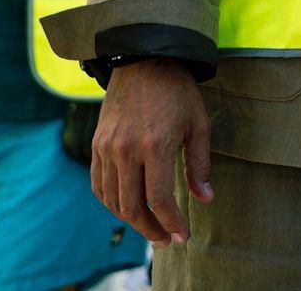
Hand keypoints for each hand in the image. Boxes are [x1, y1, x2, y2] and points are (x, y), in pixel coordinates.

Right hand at [91, 59, 212, 246]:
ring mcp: (107, 148)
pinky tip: (128, 207)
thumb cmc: (177, 92)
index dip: (171, 223)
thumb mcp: (198, 124)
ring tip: (151, 227)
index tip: (182, 236)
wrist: (144, 60)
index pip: (159, 198)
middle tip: (166, 239)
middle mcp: (126, 150)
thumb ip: (199, 165)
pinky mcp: (96, 145)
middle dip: (152, 229)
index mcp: (155, 145)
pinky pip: (99, 185)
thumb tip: (205, 199)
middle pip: (133, 206)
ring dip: (132, 220)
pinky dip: (112, 202)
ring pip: (113, 200)